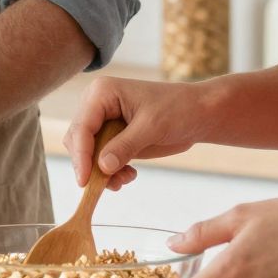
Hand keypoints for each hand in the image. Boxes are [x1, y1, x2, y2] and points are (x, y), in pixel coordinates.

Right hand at [61, 75, 209, 192]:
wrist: (199, 114)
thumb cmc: (178, 109)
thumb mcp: (151, 127)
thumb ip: (125, 146)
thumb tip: (101, 167)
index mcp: (101, 93)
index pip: (82, 127)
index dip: (81, 155)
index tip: (84, 181)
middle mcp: (97, 106)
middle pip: (78, 141)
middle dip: (90, 165)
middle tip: (108, 184)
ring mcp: (104, 122)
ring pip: (87, 153)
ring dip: (101, 171)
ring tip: (124, 180)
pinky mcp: (113, 138)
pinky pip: (100, 159)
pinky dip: (110, 172)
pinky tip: (128, 175)